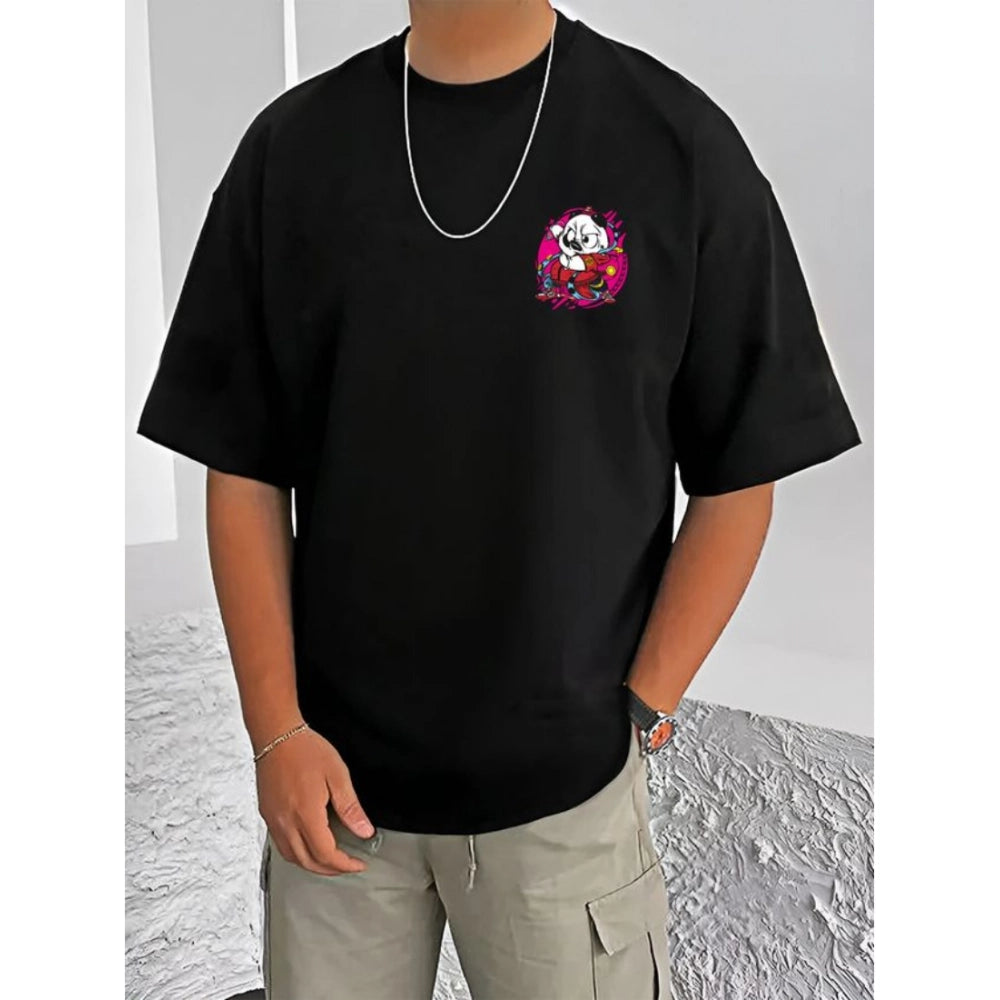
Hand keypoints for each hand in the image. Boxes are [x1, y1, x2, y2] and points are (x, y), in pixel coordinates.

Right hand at [256, 727, 374, 875]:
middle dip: (331, 870)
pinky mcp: (267, 815)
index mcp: (306, 814)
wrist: (276, 735)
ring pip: (292, 857)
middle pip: (308, 863)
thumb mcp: (337, 775)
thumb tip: (364, 831)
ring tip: (331, 860)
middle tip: (348, 865)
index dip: (344, 865)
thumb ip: (351, 807)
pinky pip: (281, 845)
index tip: (358, 864)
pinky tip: (308, 844)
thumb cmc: (305, 750)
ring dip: (313, 865)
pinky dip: (298, 853)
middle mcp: (286, 823)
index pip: (326, 854)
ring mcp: (273, 820)